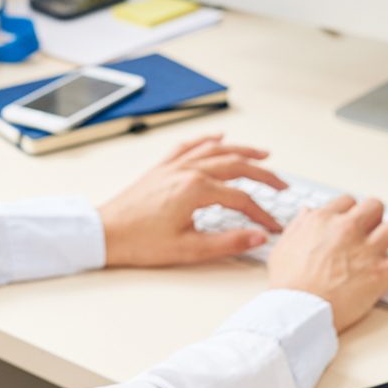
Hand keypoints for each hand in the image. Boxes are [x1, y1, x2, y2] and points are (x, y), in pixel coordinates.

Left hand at [99, 134, 288, 266]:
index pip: (242, 199)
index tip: (273, 227)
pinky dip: (206, 140)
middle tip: (282, 185)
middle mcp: (188, 171)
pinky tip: (218, 138)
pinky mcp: (162, 168)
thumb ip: (228, 242)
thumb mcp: (189, 249)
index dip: (262, 214)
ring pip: (216, 150)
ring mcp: (174, 166)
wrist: (105, 233)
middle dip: (264, 174)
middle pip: (237, 166)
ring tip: (263, 154)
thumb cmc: (140, 242)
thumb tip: (258, 237)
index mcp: (197, 190)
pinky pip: (189, 146)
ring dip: (243, 150)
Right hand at [265, 195, 387, 331]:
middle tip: (374, 227)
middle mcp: (347, 230)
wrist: (296, 311)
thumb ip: (300, 226)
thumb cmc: (288, 285)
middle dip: (375, 216)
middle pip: (373, 207)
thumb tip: (309, 212)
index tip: (353, 220)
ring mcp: (367, 251)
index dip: (351, 211)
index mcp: (323, 221)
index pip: (346, 202)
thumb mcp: (284, 247)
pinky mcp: (382, 273)